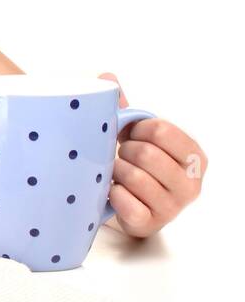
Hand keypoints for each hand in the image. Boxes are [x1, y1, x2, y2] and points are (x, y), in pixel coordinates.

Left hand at [98, 72, 205, 237]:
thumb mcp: (136, 134)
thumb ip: (126, 107)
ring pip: (134, 177)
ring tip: (116, 173)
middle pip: (146, 153)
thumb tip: (107, 78)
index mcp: (194, 155)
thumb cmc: (136, 164)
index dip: (136, 128)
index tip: (129, 133)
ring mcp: (174, 206)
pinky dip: (112, 194)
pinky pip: (126, 203)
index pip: (161, 130)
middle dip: (125, 150)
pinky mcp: (151, 223)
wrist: (127, 205)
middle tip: (122, 156)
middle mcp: (192, 182)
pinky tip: (112, 192)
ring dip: (116, 171)